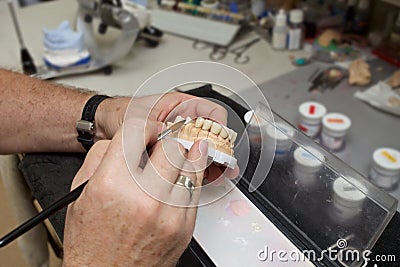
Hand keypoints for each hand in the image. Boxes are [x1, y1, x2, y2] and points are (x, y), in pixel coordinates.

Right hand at [63, 118, 208, 266]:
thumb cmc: (92, 243)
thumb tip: (123, 140)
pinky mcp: (185, 226)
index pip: (138, 131)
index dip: (144, 125)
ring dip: (180, 157)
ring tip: (170, 160)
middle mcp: (144, 198)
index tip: (147, 130)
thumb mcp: (80, 193)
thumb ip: (100, 156)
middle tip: (158, 145)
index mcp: (112, 185)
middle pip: (171, 144)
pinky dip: (187, 178)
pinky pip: (196, 187)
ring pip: (191, 162)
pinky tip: (175, 180)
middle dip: (164, 140)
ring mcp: (169, 213)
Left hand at [125, 92, 238, 180]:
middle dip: (221, 149)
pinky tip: (203, 177)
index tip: (221, 141)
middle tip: (227, 164)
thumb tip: (174, 141)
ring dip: (212, 161)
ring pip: (202, 149)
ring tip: (220, 173)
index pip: (211, 112)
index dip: (220, 127)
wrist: (102, 127)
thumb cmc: (119, 114)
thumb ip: (156, 127)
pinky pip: (189, 161)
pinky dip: (197, 169)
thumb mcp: (138, 117)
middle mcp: (182, 122)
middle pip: (211, 134)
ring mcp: (178, 139)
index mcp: (180, 106)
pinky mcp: (171, 154)